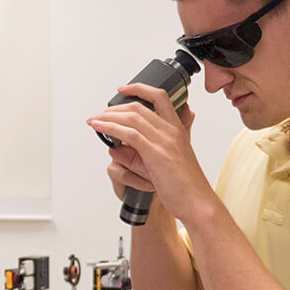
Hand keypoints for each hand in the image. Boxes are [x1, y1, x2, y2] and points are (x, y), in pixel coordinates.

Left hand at [87, 82, 209, 223]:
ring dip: (107, 117)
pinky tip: (99, 128)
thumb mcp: (171, 160)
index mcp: (177, 128)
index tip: (122, 89)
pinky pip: (128, 133)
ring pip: (131, 117)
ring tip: (94, 121)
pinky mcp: (155, 152)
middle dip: (114, 108)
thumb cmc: (184, 184)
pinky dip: (110, 128)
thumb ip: (151, 148)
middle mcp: (171, 130)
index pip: (159, 97)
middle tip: (99, 115)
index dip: (139, 89)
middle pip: (138, 107)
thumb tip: (122, 144)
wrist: (196, 201)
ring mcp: (164, 140)